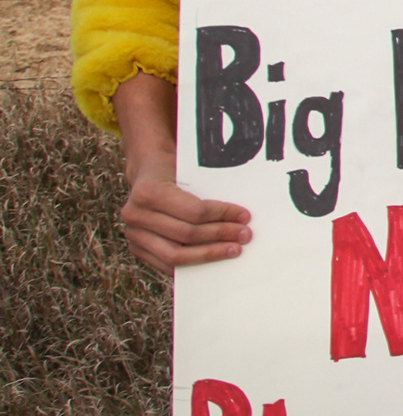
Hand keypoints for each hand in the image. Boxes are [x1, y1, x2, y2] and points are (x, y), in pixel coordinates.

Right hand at [113, 71, 251, 272]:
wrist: (145, 170)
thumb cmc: (178, 164)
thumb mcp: (191, 161)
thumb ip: (212, 168)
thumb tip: (255, 151)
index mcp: (149, 190)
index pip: (193, 211)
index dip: (221, 215)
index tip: (246, 216)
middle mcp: (135, 214)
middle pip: (186, 235)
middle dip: (220, 235)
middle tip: (247, 234)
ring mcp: (133, 233)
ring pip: (175, 255)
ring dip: (209, 254)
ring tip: (235, 249)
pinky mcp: (136, 247)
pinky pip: (165, 264)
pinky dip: (191, 264)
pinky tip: (213, 261)